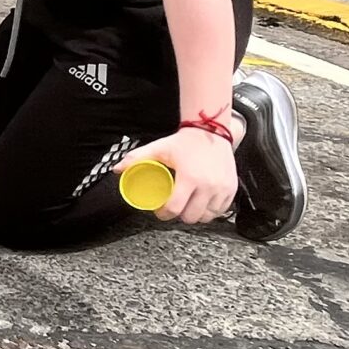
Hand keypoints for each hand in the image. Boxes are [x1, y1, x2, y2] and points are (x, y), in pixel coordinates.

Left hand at [116, 124, 238, 224]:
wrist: (211, 130)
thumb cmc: (185, 141)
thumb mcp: (159, 148)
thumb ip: (137, 158)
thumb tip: (117, 169)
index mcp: (190, 178)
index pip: (175, 209)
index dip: (164, 214)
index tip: (161, 211)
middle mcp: (208, 186)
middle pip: (191, 217)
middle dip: (180, 216)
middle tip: (175, 207)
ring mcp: (222, 188)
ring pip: (207, 217)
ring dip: (197, 215)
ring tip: (189, 206)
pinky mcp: (231, 189)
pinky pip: (221, 210)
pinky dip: (212, 210)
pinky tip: (203, 204)